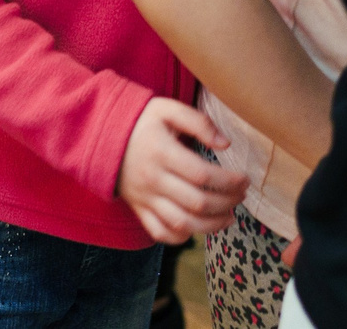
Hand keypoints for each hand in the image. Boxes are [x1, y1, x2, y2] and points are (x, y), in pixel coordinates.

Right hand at [117, 98, 245, 243]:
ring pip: (183, 223)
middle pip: (197, 202)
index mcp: (161, 152)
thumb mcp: (166, 109)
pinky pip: (161, 233)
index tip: (244, 179)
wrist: (101, 136)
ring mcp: (145, 198)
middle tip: (241, 196)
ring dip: (212, 225)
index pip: (202, 174)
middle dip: (227, 202)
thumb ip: (198, 122)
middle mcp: (153, 179)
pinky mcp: (139, 210)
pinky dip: (182, 237)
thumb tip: (225, 144)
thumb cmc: (141, 121)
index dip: (229, 181)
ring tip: (230, 216)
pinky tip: (199, 228)